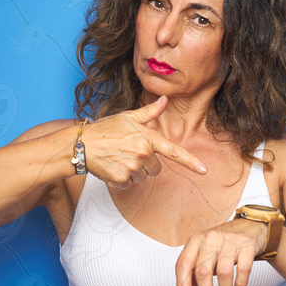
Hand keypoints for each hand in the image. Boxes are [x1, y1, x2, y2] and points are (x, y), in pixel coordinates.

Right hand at [81, 95, 206, 188]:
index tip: (204, 170)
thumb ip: (149, 112)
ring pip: (143, 178)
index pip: (174, 151)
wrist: (81, 144)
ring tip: (119, 160)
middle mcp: (142, 153)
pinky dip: (121, 180)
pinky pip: (129, 185)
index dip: (190, 162)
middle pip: (156, 169)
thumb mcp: (128, 117)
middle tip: (129, 154)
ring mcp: (132, 167)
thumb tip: (165, 99)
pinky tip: (112, 168)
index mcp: (147, 138)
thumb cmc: (105, 129)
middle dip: (146, 164)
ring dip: (134, 172)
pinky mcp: (121, 179)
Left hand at [172, 217, 268, 285]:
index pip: (183, 264)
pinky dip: (240, 285)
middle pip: (203, 271)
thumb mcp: (202, 255)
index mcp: (195, 241)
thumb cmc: (221, 243)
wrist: (248, 227)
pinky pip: (243, 269)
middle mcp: (210, 239)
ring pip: (223, 272)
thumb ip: (190, 276)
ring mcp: (229, 242)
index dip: (182, 284)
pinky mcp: (246, 246)